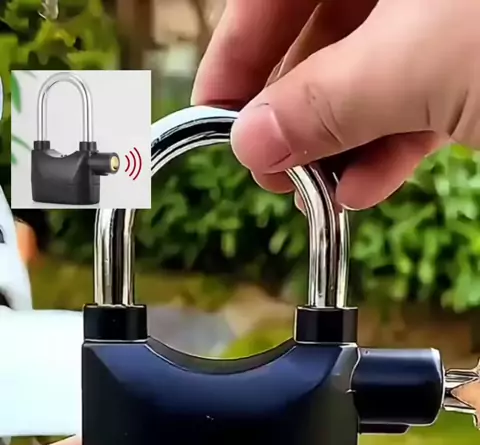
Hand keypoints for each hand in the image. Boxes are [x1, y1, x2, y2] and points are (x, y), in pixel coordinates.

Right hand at [193, 0, 478, 208]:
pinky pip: (420, 105)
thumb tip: (251, 141)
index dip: (235, 52)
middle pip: (317, 36)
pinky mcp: (478, 69)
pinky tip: (360, 191)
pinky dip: (387, 152)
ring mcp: (445, 22)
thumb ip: (325, 102)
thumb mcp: (413, 65)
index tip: (213, 116)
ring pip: (369, 78)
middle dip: (289, 110)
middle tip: (266, 168)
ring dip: (335, 145)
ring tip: (308, 194)